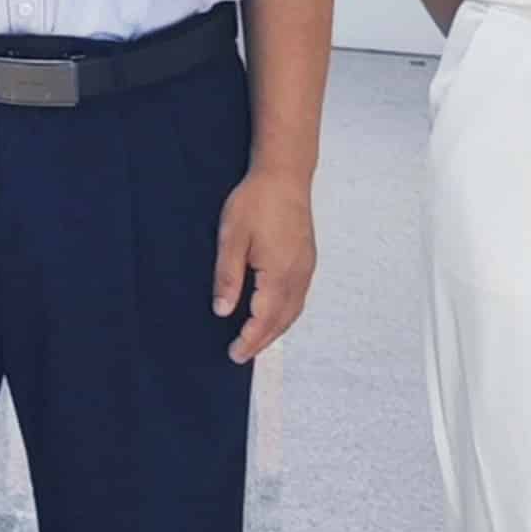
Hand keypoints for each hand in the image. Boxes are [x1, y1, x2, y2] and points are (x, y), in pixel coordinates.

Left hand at [213, 166, 318, 360]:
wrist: (284, 176)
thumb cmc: (255, 202)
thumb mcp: (231, 238)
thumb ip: (227, 277)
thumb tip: (222, 311)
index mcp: (279, 274)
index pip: (264, 318)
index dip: (250, 339)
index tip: (234, 354)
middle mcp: (298, 276)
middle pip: (282, 320)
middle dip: (262, 341)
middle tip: (241, 355)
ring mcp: (306, 269)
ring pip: (293, 311)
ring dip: (275, 330)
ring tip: (255, 342)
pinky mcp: (307, 261)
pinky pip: (298, 298)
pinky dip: (285, 315)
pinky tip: (273, 315)